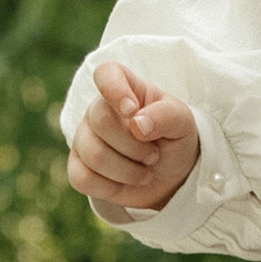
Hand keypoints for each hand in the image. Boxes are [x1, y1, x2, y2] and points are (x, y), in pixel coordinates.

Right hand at [67, 60, 199, 217]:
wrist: (168, 178)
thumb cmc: (173, 140)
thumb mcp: (182, 123)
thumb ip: (165, 116)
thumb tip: (137, 123)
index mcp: (124, 87)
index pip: (106, 74)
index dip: (114, 90)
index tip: (132, 110)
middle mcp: (98, 109)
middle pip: (101, 121)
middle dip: (135, 147)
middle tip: (154, 155)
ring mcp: (84, 138)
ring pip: (94, 155)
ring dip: (128, 172)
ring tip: (145, 171)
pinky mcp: (78, 167)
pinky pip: (82, 179)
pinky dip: (111, 187)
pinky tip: (125, 183)